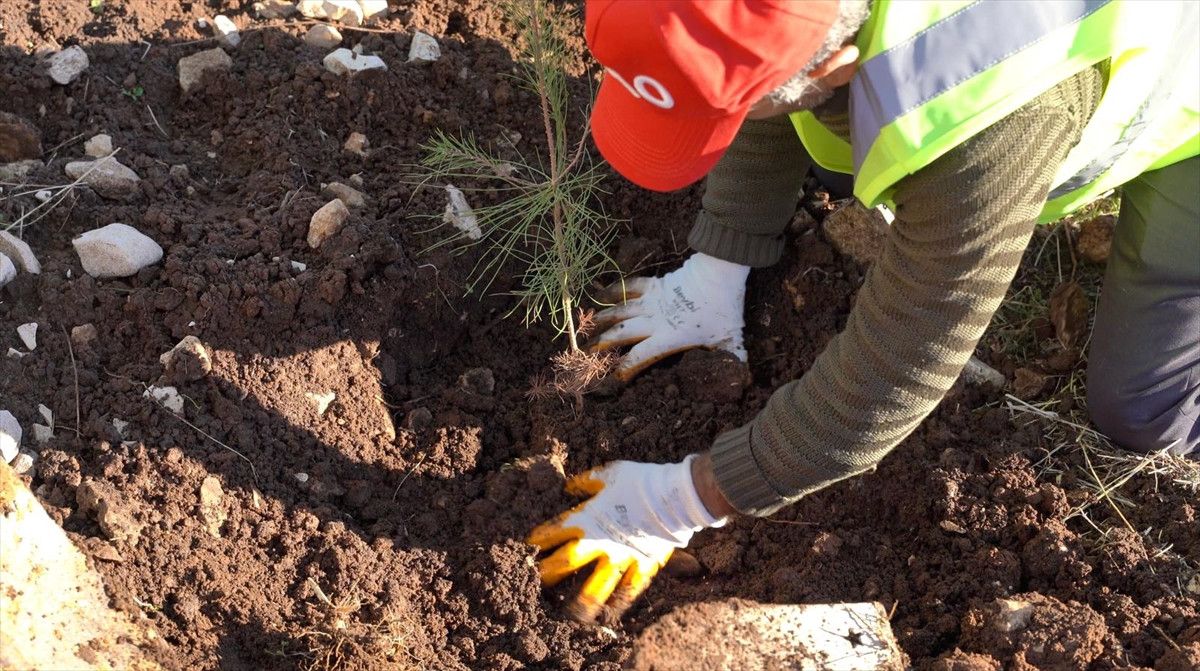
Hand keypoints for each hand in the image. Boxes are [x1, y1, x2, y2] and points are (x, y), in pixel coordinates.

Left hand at [527, 456, 725, 620]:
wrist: (676, 496)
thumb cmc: (642, 481)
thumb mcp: (609, 474)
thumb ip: (586, 482)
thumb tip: (569, 488)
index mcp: (589, 518)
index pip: (554, 532)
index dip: (537, 540)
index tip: (526, 547)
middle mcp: (601, 543)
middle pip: (565, 563)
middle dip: (546, 574)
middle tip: (531, 584)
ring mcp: (622, 559)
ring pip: (595, 589)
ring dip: (578, 604)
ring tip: (568, 617)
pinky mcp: (642, 568)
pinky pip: (627, 592)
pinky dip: (617, 606)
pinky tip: (608, 617)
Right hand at [591, 253, 749, 380]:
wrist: (718, 275)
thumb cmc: (724, 310)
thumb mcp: (731, 339)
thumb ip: (734, 360)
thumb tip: (745, 382)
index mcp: (668, 338)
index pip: (641, 357)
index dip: (627, 368)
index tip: (616, 377)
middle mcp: (654, 321)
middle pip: (622, 334)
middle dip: (604, 344)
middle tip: (588, 352)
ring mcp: (651, 302)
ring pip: (620, 311)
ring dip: (603, 319)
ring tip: (589, 326)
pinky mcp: (654, 284)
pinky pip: (630, 286)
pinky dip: (615, 289)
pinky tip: (601, 293)